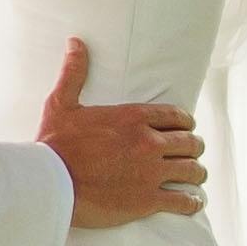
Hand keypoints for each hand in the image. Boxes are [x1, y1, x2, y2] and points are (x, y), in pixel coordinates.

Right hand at [35, 36, 203, 233]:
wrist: (49, 183)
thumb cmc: (55, 144)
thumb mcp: (62, 103)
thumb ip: (74, 72)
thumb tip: (75, 42)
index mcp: (133, 117)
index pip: (177, 116)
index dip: (186, 123)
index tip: (186, 128)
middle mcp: (149, 143)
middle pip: (190, 143)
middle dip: (194, 147)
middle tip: (192, 153)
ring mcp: (151, 172)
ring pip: (192, 170)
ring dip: (197, 174)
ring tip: (196, 178)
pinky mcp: (148, 200)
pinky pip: (184, 201)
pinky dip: (192, 202)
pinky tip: (193, 202)